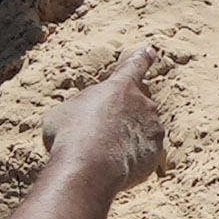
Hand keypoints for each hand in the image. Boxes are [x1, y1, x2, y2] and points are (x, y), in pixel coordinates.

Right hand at [44, 50, 169, 210]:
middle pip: (134, 106)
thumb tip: (82, 114)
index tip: (150, 51)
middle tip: (97, 134)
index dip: (141, 59)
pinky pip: (141, 155)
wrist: (88, 166)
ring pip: (139, 132)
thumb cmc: (70, 134)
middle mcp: (142, 104)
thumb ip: (82, 107)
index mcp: (120, 86)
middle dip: (120, 119)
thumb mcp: (63, 112)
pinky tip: (109, 166)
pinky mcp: (155, 154)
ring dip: (123, 141)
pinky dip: (128, 161)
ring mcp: (153, 129)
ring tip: (100, 154)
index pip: (134, 66)